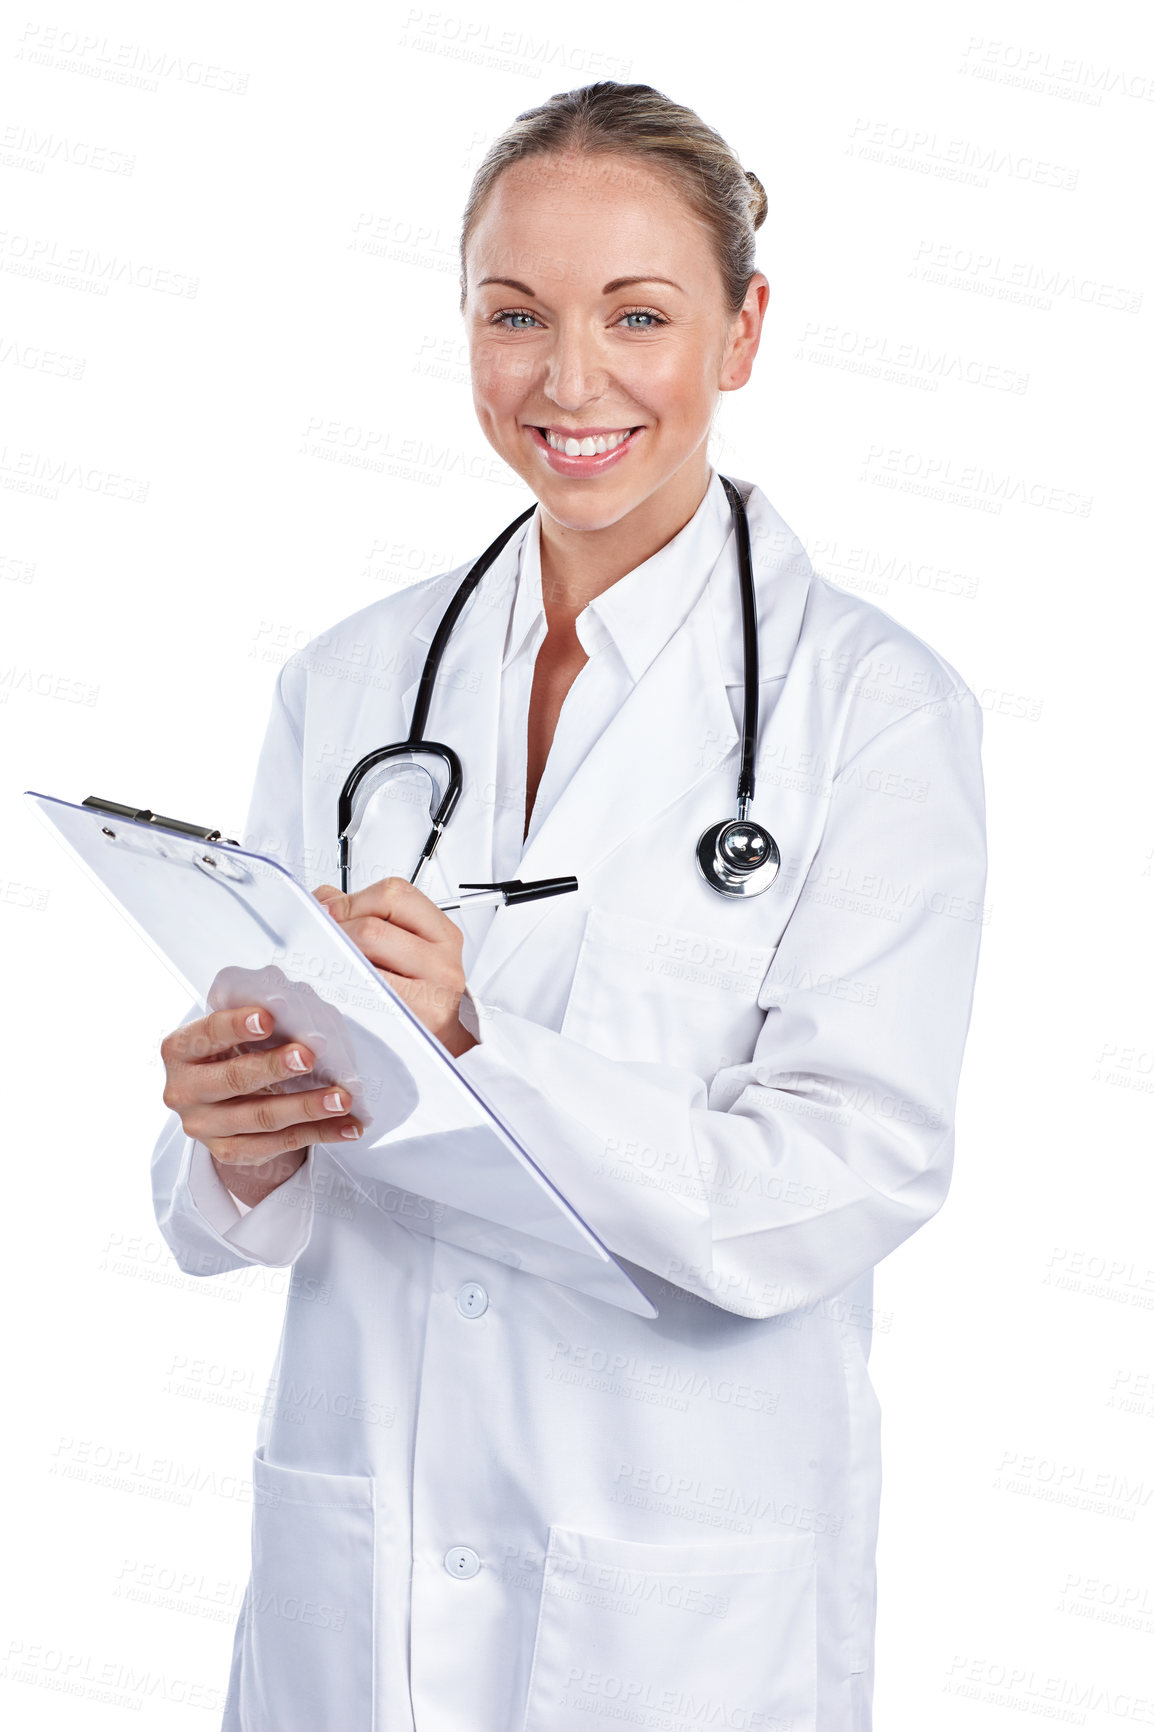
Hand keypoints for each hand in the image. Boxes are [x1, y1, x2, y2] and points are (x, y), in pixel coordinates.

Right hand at [160, 1005, 363, 1205]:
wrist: (219, 1100)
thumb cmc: (233, 1050)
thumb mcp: (232, 1031)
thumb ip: (256, 1020)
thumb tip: (302, 1013)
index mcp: (179, 1050)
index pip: (207, 1034)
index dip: (236, 1025)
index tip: (268, 1016)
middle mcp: (183, 1091)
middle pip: (233, 1080)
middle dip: (274, 1067)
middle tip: (308, 1056)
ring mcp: (204, 1126)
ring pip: (261, 1118)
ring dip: (307, 1107)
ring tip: (342, 1098)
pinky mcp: (228, 1151)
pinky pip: (278, 1145)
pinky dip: (318, 1133)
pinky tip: (348, 1126)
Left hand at [311, 877, 477, 1056]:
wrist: (444, 1036)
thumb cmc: (421, 990)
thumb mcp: (408, 943)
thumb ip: (368, 913)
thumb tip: (325, 901)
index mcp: (442, 934)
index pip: (394, 895)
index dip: (353, 900)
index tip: (332, 913)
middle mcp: (442, 963)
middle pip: (372, 931)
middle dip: (336, 933)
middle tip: (321, 942)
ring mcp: (431, 995)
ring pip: (363, 965)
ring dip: (334, 962)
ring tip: (327, 966)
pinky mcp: (413, 1024)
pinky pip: (363, 999)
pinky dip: (341, 991)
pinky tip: (337, 990)